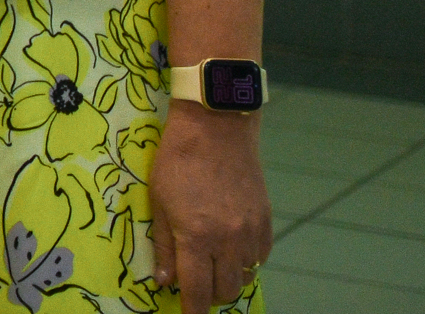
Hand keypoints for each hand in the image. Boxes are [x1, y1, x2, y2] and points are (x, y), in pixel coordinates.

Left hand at [149, 106, 269, 309]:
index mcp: (197, 237)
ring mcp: (251, 232)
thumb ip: (164, 246)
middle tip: (195, 282)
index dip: (193, 311)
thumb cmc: (177, 161)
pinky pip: (260, 258)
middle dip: (208, 295)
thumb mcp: (158, 202)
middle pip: (225, 290)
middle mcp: (229, 240)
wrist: (216, 129)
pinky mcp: (266, 221)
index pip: (197, 290)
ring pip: (244, 277)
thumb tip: (165, 282)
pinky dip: (245, 262)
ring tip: (212, 264)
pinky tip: (230, 248)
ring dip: (227, 279)